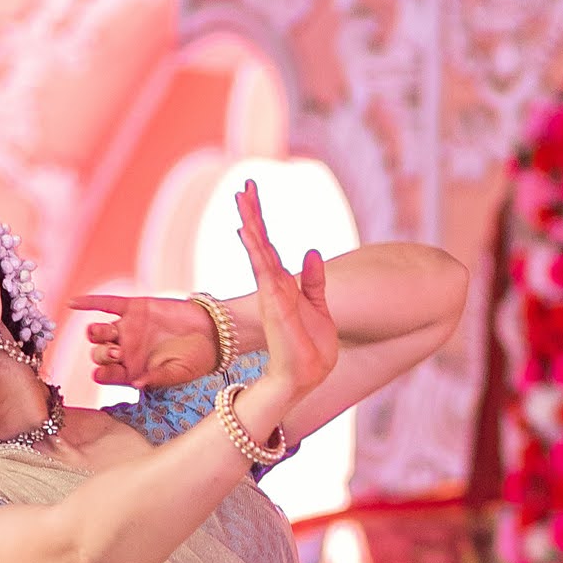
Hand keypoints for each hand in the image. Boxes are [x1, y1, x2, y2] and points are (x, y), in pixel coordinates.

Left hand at [68, 292, 218, 388]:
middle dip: (102, 354)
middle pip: (98, 354)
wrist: (212, 332)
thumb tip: (137, 385)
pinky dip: (89, 302)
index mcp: (132, 371)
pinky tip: (72, 303)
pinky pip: (106, 303)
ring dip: (97, 334)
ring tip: (106, 334)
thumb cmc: (196, 360)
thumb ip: (158, 379)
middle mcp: (125, 352)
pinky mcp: (134, 308)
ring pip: (99, 332)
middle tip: (117, 352)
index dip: (101, 374)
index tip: (103, 374)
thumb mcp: (178, 374)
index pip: (107, 375)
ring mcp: (128, 329)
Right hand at [234, 180, 337, 406]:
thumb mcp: (319, 307)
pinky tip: (248, 230)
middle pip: (260, 243)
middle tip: (244, 186)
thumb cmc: (311, 348)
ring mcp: (272, 295)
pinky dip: (256, 249)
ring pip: (259, 251)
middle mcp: (273, 287)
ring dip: (252, 224)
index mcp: (283, 287)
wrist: (308, 375)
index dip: (260, 221)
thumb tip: (311, 251)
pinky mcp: (275, 304)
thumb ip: (314, 281)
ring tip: (243, 199)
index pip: (269, 247)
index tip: (252, 195)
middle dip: (252, 214)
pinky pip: (264, 270)